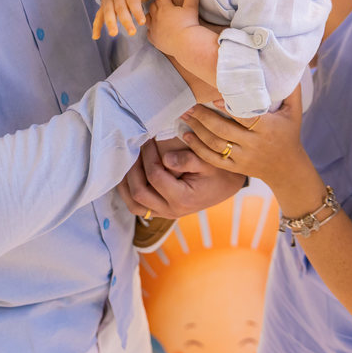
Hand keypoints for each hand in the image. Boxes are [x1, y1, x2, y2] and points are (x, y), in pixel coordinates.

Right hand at [92, 0, 166, 38]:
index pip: (133, 2)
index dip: (137, 12)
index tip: (142, 22)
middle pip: (120, 8)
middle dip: (125, 20)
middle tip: (132, 32)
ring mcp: (108, 1)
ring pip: (108, 12)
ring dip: (110, 23)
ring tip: (113, 34)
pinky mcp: (102, 7)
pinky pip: (98, 17)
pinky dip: (96, 26)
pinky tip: (95, 37)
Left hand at [118, 139, 245, 218]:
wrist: (225, 185)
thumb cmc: (217, 170)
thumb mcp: (207, 160)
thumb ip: (187, 160)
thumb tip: (166, 158)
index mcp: (183, 198)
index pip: (155, 176)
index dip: (148, 155)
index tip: (147, 139)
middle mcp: (171, 210)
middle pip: (139, 193)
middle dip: (133, 168)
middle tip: (134, 148)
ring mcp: (165, 213)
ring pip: (134, 204)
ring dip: (126, 184)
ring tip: (126, 162)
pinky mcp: (160, 211)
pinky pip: (138, 207)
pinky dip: (129, 192)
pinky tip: (128, 174)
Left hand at [147, 0, 202, 55]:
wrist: (186, 44)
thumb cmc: (189, 25)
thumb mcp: (191, 8)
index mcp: (164, 7)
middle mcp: (156, 17)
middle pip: (152, 6)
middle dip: (158, 5)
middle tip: (166, 7)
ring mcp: (153, 29)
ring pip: (148, 18)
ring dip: (153, 17)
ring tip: (161, 18)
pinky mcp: (153, 39)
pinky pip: (149, 32)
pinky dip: (153, 30)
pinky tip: (159, 30)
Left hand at [179, 87, 309, 190]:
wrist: (287, 169)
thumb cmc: (289, 134)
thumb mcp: (294, 112)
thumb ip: (291, 90)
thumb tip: (290, 66)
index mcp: (267, 128)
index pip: (245, 117)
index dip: (228, 107)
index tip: (214, 97)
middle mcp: (253, 144)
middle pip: (224, 130)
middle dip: (203, 116)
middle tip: (189, 104)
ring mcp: (243, 157)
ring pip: (215, 144)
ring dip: (197, 129)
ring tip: (184, 115)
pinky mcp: (235, 168)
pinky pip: (213, 159)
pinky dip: (197, 148)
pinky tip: (187, 135)